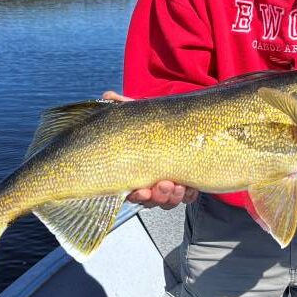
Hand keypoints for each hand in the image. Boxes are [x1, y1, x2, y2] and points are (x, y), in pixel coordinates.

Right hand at [101, 90, 198, 208]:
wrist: (184, 121)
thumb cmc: (155, 121)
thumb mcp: (140, 113)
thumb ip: (124, 106)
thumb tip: (107, 95)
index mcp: (135, 171)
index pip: (131, 191)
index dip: (135, 195)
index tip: (140, 190)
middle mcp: (150, 182)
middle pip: (151, 200)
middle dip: (157, 196)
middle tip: (164, 185)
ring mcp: (168, 185)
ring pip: (168, 201)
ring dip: (172, 197)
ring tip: (178, 186)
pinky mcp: (187, 183)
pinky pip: (187, 197)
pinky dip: (188, 194)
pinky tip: (190, 187)